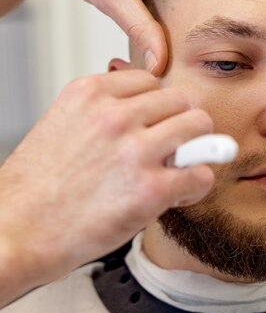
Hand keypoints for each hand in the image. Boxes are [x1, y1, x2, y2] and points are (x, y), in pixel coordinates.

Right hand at [0, 70, 213, 306]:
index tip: (154, 126)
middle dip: (180, 123)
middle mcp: (114, 115)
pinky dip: (196, 185)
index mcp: (89, 94)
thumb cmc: (35, 189)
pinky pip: (200, 173)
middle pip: (180, 100)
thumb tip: (147, 114)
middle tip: (172, 149)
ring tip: (177, 170)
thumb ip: (103, 113)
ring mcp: (135, 150)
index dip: (156, 107)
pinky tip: (178, 196)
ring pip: (199, 125)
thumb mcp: (62, 126)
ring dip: (195, 148)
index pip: (149, 80)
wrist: (16, 232)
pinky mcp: (151, 189)